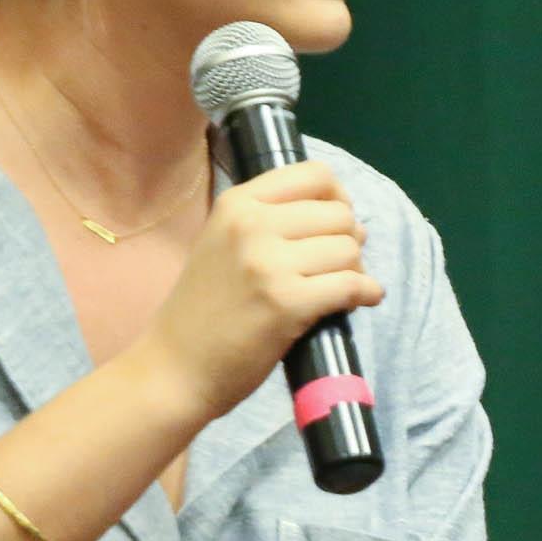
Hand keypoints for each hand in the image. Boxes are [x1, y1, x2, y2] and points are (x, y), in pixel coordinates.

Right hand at [133, 161, 383, 421]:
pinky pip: (353, 285)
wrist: (174, 366)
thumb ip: (273, 221)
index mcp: (237, 203)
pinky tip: (360, 301)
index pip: (314, 174)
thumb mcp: (225, 242)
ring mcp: (269, 264)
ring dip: (356, 270)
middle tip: (335, 266)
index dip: (338, 198)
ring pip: (350, 249)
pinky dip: (367, 293)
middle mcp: (252, 224)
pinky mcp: (288, 303)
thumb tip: (346, 217)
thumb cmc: (204, 308)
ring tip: (338, 287)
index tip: (334, 224)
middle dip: (349, 240)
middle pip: (339, 214)